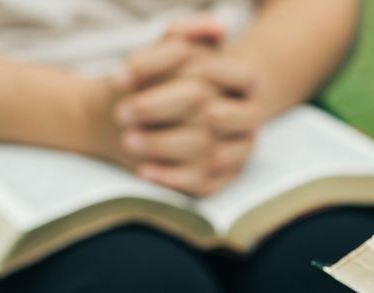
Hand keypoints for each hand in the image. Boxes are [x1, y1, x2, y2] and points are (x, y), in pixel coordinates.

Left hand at [112, 16, 266, 196]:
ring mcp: (241, 151)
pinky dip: (172, 178)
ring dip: (162, 146)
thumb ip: (185, 34)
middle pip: (215, 115)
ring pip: (209, 153)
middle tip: (123, 111)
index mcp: (247, 83)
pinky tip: (142, 169)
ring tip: (127, 138)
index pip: (241, 76)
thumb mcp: (174, 50)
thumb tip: (215, 27)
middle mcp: (250, 118)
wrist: (156, 118)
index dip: (199, 73)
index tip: (151, 74)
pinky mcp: (225, 179)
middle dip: (163, 110)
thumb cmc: (168, 77)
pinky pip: (204, 184)